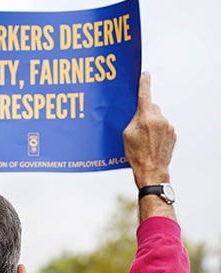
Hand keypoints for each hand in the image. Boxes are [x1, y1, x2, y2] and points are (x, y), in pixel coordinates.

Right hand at [123, 72, 175, 188]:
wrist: (152, 169)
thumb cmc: (136, 155)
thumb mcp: (127, 134)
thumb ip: (133, 120)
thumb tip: (139, 114)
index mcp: (146, 118)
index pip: (144, 96)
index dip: (144, 83)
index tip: (145, 74)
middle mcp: (159, 120)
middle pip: (151, 107)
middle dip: (144, 113)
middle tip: (137, 126)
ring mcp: (168, 127)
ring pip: (157, 117)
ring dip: (151, 123)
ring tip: (144, 138)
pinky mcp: (173, 134)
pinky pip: (163, 126)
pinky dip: (157, 130)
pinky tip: (151, 141)